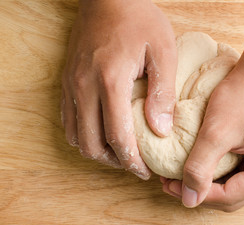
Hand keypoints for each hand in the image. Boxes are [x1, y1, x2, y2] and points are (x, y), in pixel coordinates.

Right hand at [61, 0, 176, 178]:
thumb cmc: (139, 20)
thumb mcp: (162, 51)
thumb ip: (162, 93)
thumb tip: (161, 130)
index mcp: (110, 80)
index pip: (117, 136)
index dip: (132, 161)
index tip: (145, 172)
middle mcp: (84, 86)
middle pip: (92, 144)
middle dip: (115, 162)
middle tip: (135, 164)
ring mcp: (71, 84)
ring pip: (76, 137)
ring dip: (98, 151)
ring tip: (120, 152)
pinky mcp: (67, 81)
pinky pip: (68, 120)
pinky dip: (84, 135)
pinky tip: (102, 133)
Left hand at [161, 59, 243, 211]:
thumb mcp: (217, 131)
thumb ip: (200, 167)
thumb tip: (187, 200)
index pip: (229, 197)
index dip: (197, 195)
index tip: (168, 185)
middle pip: (234, 196)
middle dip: (202, 191)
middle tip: (172, 181)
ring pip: (236, 185)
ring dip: (210, 182)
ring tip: (183, 173)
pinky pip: (241, 170)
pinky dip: (220, 170)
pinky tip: (202, 162)